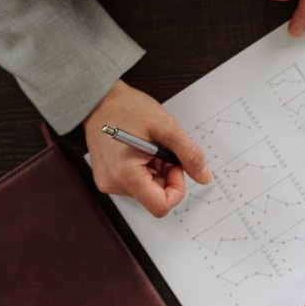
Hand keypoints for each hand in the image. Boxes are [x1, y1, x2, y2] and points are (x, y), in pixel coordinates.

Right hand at [84, 80, 211, 216]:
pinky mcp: (108, 177)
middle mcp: (113, 184)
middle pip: (155, 198)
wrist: (100, 98)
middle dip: (166, 175)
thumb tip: (204, 177)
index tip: (176, 166)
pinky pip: (136, 183)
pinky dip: (146, 169)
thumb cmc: (127, 108)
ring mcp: (108, 182)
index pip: (161, 206)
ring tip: (150, 147)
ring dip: (157, 171)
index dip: (176, 189)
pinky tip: (141, 150)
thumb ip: (189, 155)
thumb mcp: (167, 128)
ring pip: (148, 190)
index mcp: (125, 175)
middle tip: (162, 151)